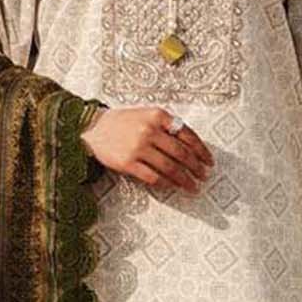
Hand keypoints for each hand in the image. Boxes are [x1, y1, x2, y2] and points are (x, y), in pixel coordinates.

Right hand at [81, 106, 213, 194]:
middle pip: (181, 153)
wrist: (93, 129)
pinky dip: (166, 184)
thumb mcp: (147, 115)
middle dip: (196, 167)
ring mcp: (138, 147)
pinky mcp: (128, 163)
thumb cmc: (123, 122)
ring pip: (170, 167)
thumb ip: (167, 126)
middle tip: (204, 176)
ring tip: (193, 187)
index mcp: (158, 116)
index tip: (209, 161)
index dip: (201, 150)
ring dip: (185, 180)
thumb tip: (191, 147)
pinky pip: (153, 177)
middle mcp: (149, 130)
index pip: (187, 134)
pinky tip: (173, 187)